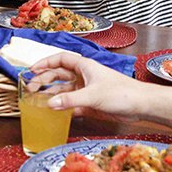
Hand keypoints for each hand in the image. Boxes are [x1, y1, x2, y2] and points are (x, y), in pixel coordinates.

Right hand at [29, 52, 147, 119]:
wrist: (141, 106)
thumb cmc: (121, 93)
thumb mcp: (93, 95)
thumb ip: (70, 100)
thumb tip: (48, 104)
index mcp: (85, 66)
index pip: (60, 59)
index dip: (45, 63)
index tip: (31, 70)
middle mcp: (84, 76)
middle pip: (59, 75)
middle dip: (44, 80)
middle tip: (30, 89)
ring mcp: (87, 90)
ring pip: (64, 90)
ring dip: (51, 94)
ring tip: (37, 101)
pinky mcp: (90, 103)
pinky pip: (71, 104)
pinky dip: (62, 107)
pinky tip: (53, 112)